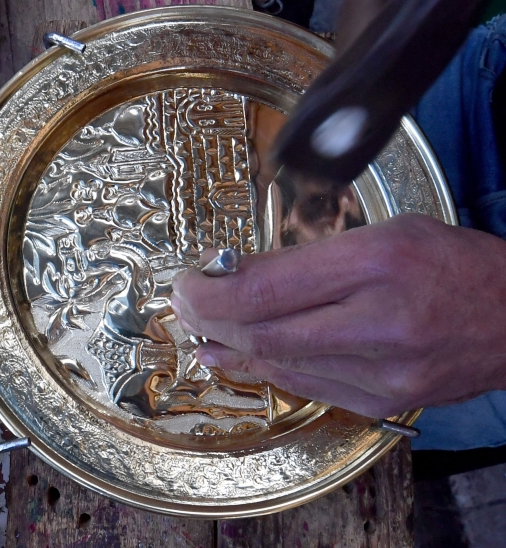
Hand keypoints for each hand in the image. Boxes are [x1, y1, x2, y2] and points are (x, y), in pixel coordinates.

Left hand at [171, 214, 505, 417]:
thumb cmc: (450, 263)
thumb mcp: (381, 233)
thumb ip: (307, 256)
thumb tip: (233, 273)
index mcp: (377, 262)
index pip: (265, 288)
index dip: (209, 290)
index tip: (186, 279)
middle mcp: (379, 321)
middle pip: (261, 332)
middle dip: (207, 318)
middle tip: (184, 303)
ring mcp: (384, 371)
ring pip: (278, 364)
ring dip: (227, 346)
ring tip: (200, 329)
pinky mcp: (385, 401)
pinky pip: (306, 386)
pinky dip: (264, 367)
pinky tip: (236, 355)